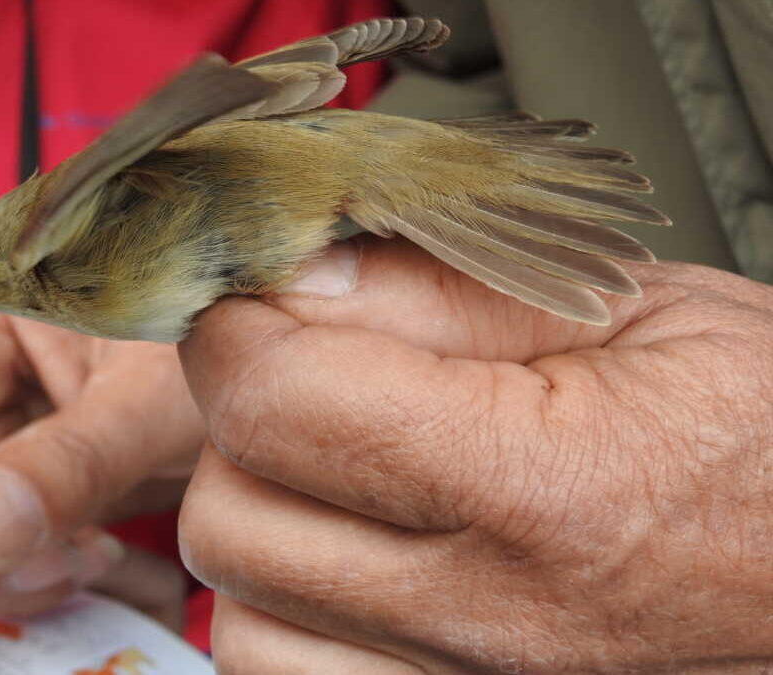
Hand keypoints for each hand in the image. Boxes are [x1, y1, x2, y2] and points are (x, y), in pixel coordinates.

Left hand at [177, 237, 772, 672]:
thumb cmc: (760, 436)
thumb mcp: (633, 313)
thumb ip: (448, 289)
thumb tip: (295, 273)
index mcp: (538, 487)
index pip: (279, 403)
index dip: (237, 330)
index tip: (255, 301)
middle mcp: (490, 622)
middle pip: (230, 519)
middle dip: (236, 426)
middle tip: (299, 377)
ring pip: (240, 621)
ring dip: (260, 527)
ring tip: (338, 474)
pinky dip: (288, 615)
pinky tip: (353, 559)